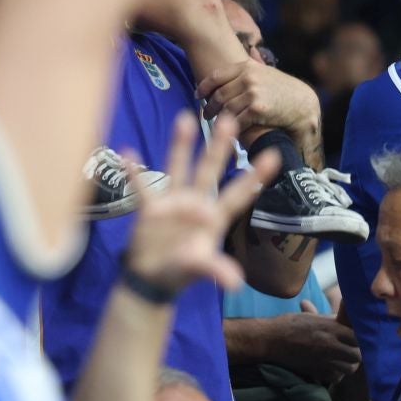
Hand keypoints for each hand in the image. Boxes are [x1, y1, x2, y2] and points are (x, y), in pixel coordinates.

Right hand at [121, 111, 278, 297]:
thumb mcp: (199, 268)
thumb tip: (235, 282)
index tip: (273, 156)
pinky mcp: (150, 208)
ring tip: (185, 118)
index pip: (238, 195)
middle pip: (209, 170)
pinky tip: (128, 153)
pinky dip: (134, 172)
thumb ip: (215, 270)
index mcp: (214, 218)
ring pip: (178, 167)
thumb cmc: (181, 271)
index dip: (254, 177)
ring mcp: (173, 203)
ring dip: (180, 144)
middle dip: (218, 146)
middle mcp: (196, 204)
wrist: (152, 277)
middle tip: (229, 119)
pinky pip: (142, 187)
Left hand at [196, 58, 318, 138]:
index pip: (217, 75)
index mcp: (248, 67)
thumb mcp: (265, 73)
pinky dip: (231, 127)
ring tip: (214, 124)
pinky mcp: (257, 108)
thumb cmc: (283, 90)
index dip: (204, 86)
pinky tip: (228, 130)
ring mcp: (253, 92)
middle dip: (210, 106)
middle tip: (206, 114)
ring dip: (218, 118)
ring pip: (226, 108)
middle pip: (219, 94)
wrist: (303, 104)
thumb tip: (235, 66)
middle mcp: (248, 78)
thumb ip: (249, 70)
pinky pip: (237, 119)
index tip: (199, 94)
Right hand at [261, 304, 361, 384]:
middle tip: (352, 350)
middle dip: (357, 353)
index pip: (357, 336)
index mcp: (330, 328)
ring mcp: (324, 360)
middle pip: (357, 354)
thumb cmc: (289, 324)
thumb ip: (329, 319)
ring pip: (350, 368)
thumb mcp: (311, 317)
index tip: (355, 338)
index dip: (359, 338)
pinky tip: (332, 367)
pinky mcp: (317, 371)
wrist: (271, 339)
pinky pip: (337, 376)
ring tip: (344, 360)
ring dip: (349, 364)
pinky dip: (337, 373)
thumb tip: (342, 318)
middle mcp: (330, 344)